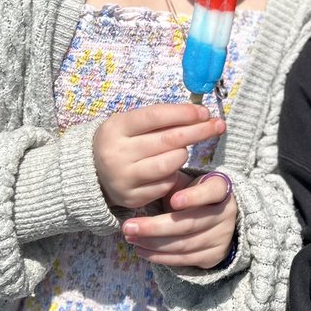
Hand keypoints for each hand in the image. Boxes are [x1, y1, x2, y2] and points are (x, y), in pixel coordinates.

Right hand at [92, 104, 225, 208]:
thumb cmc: (121, 141)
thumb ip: (159, 119)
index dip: (184, 113)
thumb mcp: (129, 123)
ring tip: (179, 150)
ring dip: (182, 154)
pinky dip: (172, 174)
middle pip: (168, 140)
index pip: (156, 116)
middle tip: (218, 125)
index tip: (205, 112)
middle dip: (198, 131)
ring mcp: (124, 178)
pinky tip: (166, 168)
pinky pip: (166, 184)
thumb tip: (199, 115)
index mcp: (116, 128)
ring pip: (170, 163)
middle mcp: (117, 153)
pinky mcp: (132, 197)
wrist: (92, 172)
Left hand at [121, 170, 236, 269]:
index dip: (194, 197)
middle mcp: (226, 213)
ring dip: (153, 243)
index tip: (173, 200)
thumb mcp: (187, 183)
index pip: (212, 191)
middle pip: (190, 223)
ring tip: (131, 238)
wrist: (215, 219)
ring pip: (184, 244)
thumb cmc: (192, 196)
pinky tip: (142, 250)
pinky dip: (160, 257)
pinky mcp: (215, 256)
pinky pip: (184, 259)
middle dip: (156, 227)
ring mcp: (222, 236)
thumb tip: (145, 185)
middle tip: (128, 227)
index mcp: (221, 189)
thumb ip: (172, 183)